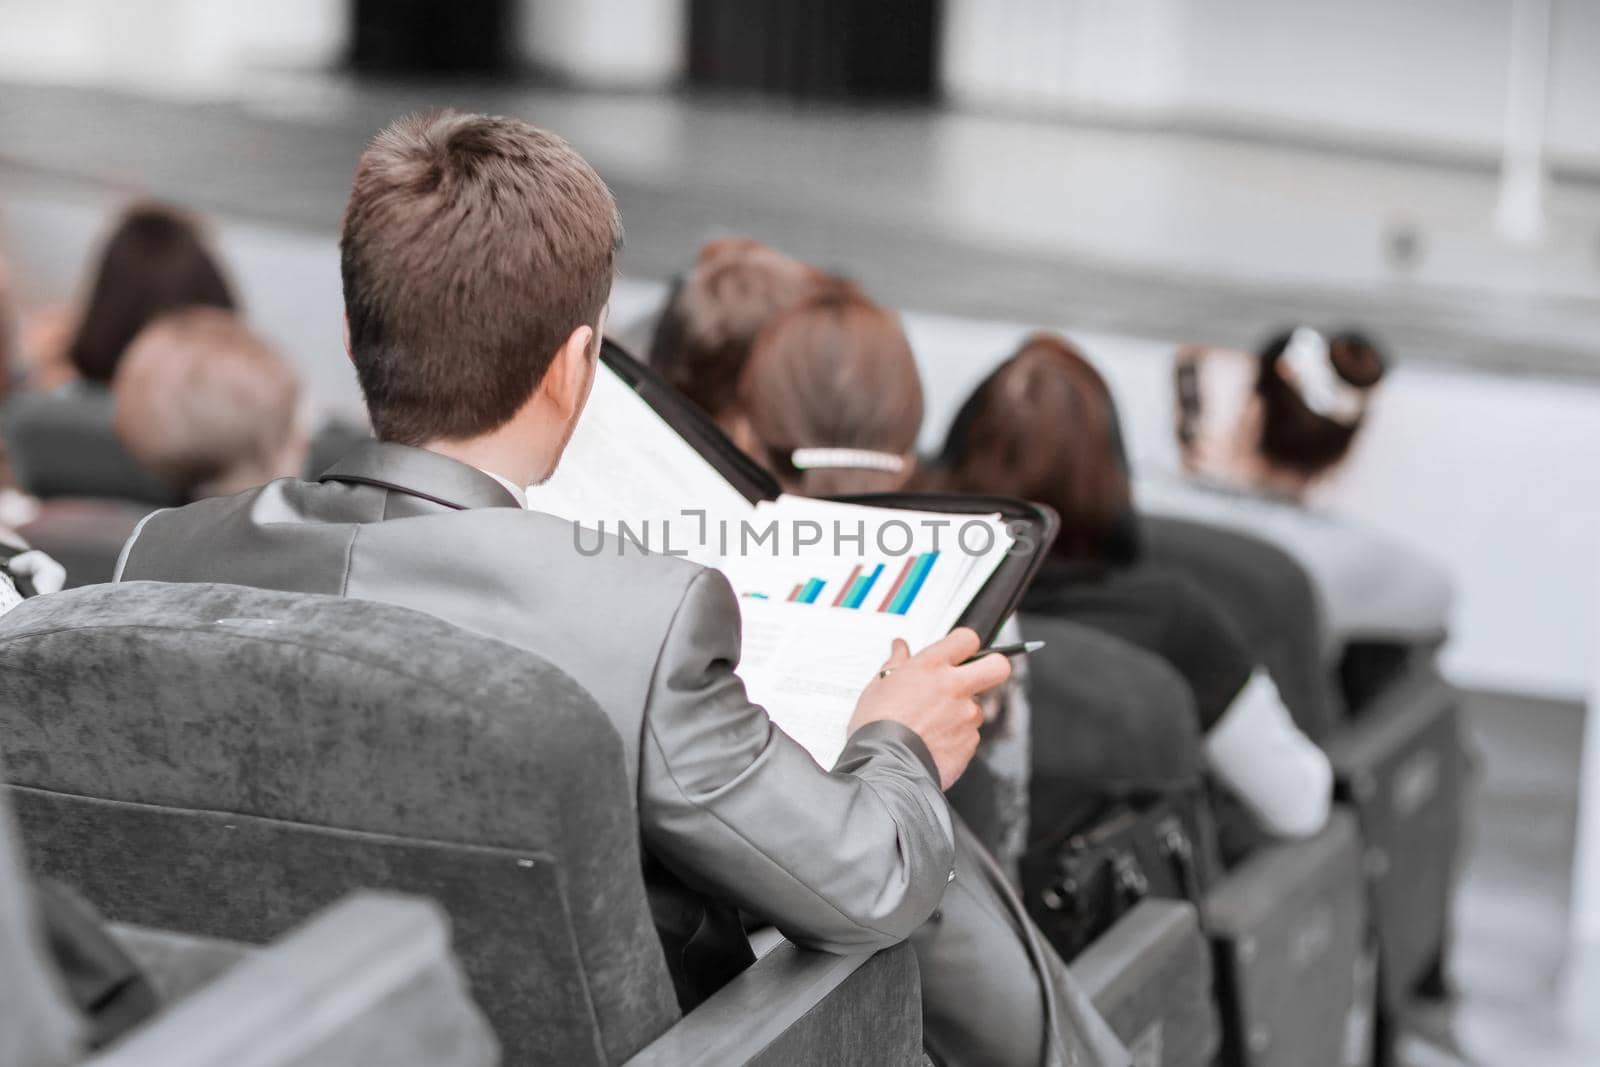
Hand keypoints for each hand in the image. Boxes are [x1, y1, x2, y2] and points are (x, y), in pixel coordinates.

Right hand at [847, 627, 1011, 790]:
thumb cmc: (877, 726)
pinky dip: (957, 736)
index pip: (967, 639)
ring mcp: (966, 715)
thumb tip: (900, 649)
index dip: (965, 645)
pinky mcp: (970, 741)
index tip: (959, 652)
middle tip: (975, 676)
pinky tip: (935, 740)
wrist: (886, 766)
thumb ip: (896, 663)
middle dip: (991, 668)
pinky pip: (970, 733)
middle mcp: (954, 687)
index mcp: (931, 667)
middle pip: (998, 666)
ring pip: (979, 706)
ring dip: (963, 711)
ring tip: (934, 722)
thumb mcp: (879, 686)